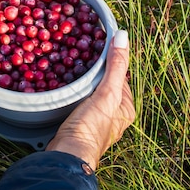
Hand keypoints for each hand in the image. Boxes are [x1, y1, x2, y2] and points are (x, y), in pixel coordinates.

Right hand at [46, 30, 134, 169]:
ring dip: (81, 80)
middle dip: (93, 70)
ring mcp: (96, 120)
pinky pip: (78, 100)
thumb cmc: (91, 125)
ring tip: (68, 64)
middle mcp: (114, 115)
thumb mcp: (107, 92)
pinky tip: (62, 85)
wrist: (68, 153)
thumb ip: (116, 66)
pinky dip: (72, 91)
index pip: (120, 75)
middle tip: (78, 52)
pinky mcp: (78, 123)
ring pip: (90, 92)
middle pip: (104, 83)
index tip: (96, 44)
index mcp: (126, 108)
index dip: (110, 59)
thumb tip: (123, 35)